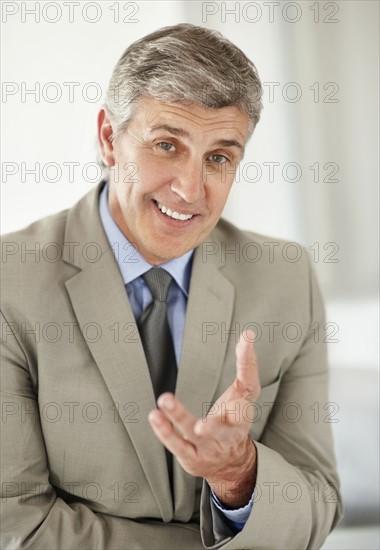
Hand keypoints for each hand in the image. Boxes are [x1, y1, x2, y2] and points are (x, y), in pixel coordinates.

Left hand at [148, 330, 260, 507]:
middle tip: (200, 416)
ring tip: (164, 400)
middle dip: (211, 421)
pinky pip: (178, 445)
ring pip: (194, 433)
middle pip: (219, 424)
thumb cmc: (236, 418)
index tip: (246, 342)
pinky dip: (166, 431)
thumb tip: (248, 333)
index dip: (248, 365)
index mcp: (244, 411)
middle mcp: (228, 431)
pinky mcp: (192, 456)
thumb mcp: (244, 392)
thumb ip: (246, 364)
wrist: (233, 462)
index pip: (248, 388)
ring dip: (179, 417)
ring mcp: (209, 446)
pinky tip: (155, 416)